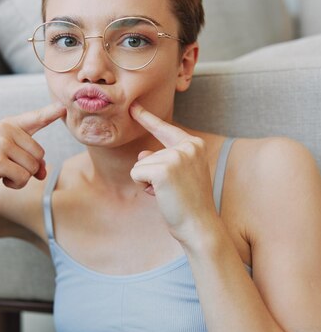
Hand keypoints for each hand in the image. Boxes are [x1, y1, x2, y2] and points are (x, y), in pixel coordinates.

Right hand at [0, 102, 65, 195]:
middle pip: (39, 154)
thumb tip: (43, 172)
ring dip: (20, 177)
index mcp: (9, 124)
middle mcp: (5, 130)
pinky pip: (23, 177)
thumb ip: (29, 158)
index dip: (51, 112)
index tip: (63, 106)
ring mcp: (1, 144)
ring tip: (1, 172)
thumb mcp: (7, 155)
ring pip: (33, 168)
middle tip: (7, 167)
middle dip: (28, 168)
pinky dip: (15, 184)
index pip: (35, 117)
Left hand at [129, 102, 218, 243]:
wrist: (199, 226)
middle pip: (148, 155)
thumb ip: (162, 159)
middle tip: (175, 191)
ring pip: (140, 164)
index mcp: (195, 145)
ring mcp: (175, 156)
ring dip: (148, 183)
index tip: (133, 106)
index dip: (147, 117)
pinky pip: (136, 173)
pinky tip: (161, 195)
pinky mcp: (163, 170)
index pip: (165, 128)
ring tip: (169, 193)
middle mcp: (187, 146)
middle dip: (153, 175)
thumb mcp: (178, 175)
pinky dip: (144, 187)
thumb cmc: (189, 203)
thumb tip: (142, 153)